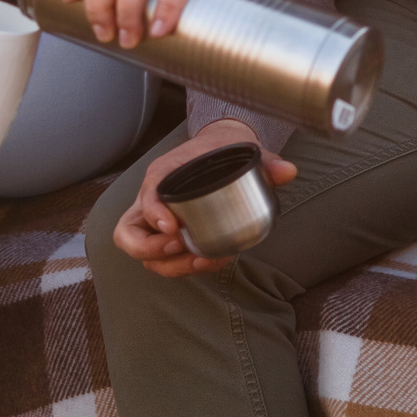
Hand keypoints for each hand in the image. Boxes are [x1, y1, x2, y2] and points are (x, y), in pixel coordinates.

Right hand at [112, 119, 295, 276]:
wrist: (219, 150)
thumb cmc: (222, 149)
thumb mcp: (242, 150)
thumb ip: (266, 162)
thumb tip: (288, 172)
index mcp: (164, 173)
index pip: (146, 193)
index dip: (153, 212)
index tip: (172, 227)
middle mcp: (152, 199)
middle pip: (128, 234)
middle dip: (150, 248)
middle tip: (180, 245)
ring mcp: (156, 221)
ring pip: (143, 254)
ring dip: (169, 264)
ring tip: (200, 259)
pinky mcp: (167, 237)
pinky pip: (164, 260)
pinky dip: (182, 266)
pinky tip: (210, 260)